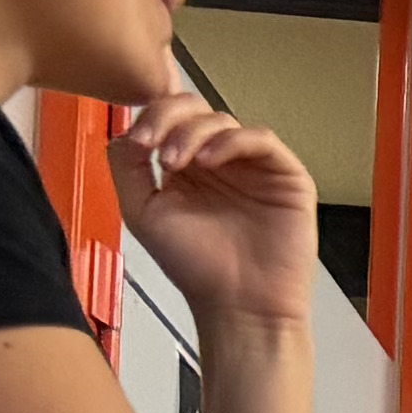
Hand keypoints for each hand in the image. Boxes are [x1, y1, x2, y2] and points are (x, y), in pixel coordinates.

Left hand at [110, 89, 315, 324]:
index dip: (151, 117)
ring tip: (180, 164)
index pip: (167, 118)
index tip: (138, 141)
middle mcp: (218, 161)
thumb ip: (125, 167)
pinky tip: (211, 162)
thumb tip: (128, 129)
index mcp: (185, 167)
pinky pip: (261, 138)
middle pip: (194, 107)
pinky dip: (232, 141)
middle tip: (155, 146)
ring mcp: (252, 167)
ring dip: (194, 133)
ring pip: (223, 119)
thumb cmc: (197, 268)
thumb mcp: (142, 212)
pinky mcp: (285, 175)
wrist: (239, 304)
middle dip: (169, 117)